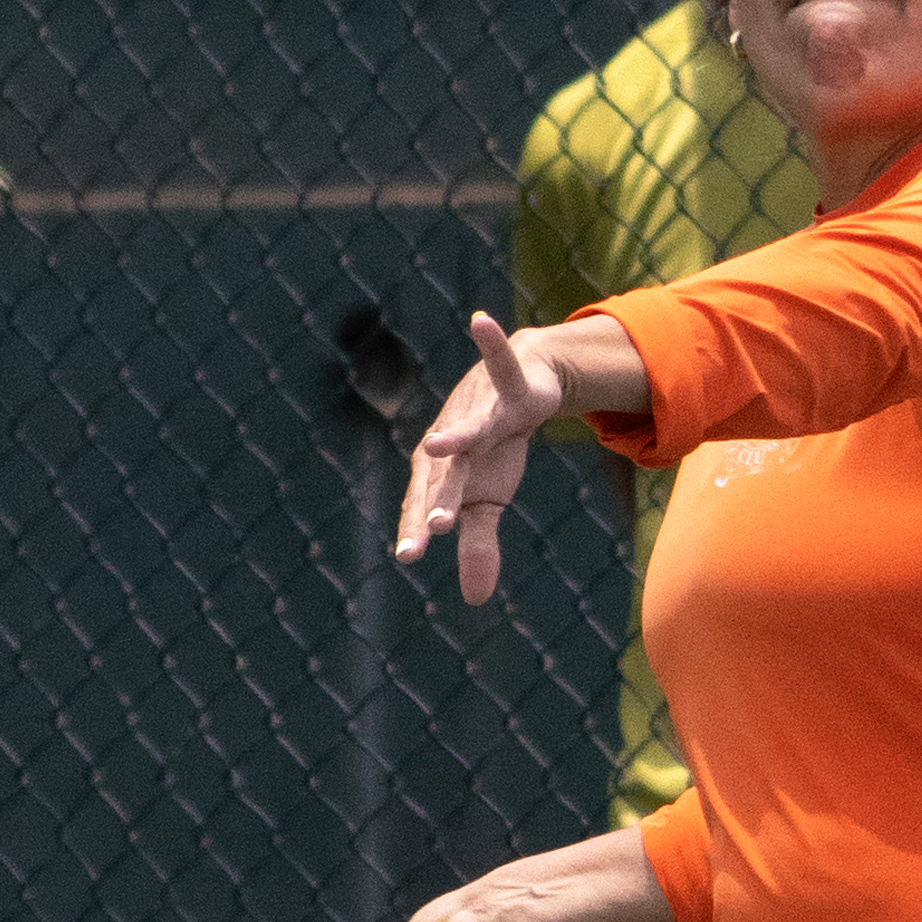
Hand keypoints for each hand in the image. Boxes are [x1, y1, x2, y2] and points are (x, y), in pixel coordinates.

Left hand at [399, 312, 570, 604]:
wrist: (513, 386)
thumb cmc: (489, 448)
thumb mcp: (488, 500)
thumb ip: (477, 545)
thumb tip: (475, 600)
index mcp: (442, 473)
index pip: (425, 505)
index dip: (418, 527)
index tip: (409, 556)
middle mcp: (451, 442)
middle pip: (443, 478)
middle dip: (437, 503)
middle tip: (430, 532)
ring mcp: (475, 413)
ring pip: (467, 431)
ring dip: (455, 438)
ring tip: (436, 445)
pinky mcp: (503, 386)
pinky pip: (500, 361)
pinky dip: (492, 342)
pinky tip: (481, 321)